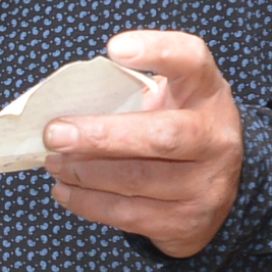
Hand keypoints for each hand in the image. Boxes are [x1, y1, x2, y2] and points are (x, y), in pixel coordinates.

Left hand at [41, 29, 243, 258]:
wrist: (219, 185)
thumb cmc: (176, 125)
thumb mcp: (169, 96)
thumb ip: (129, 89)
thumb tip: (62, 105)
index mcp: (207, 92)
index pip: (191, 60)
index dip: (156, 51)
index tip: (116, 49)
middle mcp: (216, 138)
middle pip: (161, 136)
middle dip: (101, 136)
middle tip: (54, 133)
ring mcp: (206, 185)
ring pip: (137, 179)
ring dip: (83, 171)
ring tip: (52, 162)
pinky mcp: (187, 223)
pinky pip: (128, 214)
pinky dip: (87, 202)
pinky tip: (64, 190)